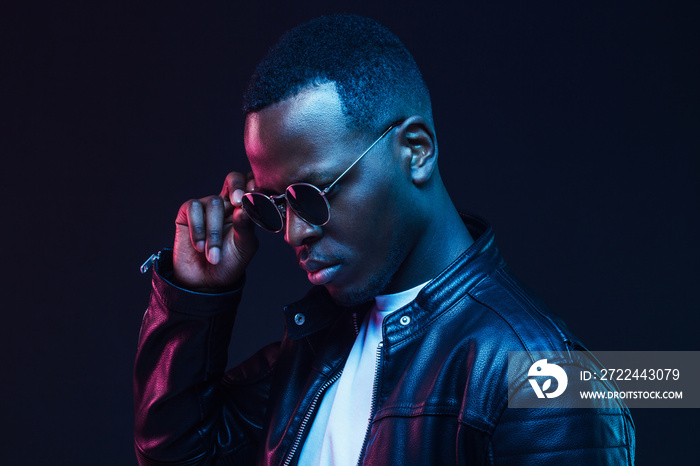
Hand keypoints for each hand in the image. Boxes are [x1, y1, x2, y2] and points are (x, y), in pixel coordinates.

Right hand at [172, 172, 257, 290]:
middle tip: (238, 202)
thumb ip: (246, 226)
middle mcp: (228, 203)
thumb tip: (245, 208)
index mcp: (246, 209)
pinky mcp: (188, 212)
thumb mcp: (244, 247)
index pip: (252, 186)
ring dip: (214, 233)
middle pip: (233, 178)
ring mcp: (207, 206)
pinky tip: (199, 247)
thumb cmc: (230, 262)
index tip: (256, 193)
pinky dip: (198, 230)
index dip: (255, 184)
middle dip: (237, 187)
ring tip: (214, 255)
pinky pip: (194, 209)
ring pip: (214, 203)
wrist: (205, 281)